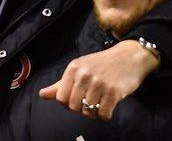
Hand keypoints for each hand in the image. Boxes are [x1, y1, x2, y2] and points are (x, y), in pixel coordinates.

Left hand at [39, 40, 158, 119]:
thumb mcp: (79, 69)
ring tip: (100, 102)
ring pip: (88, 112)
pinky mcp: (114, 92)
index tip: (76, 99)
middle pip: (73, 107)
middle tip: (90, 101)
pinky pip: (103, 114)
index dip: (67, 103)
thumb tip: (41, 95)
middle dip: (80, 109)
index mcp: (73, 69)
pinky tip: (108, 105)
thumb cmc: (102, 64)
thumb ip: (60, 84)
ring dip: (94, 112)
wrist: (129, 57)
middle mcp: (84, 75)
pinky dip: (105, 114)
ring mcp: (99, 84)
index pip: (60, 98)